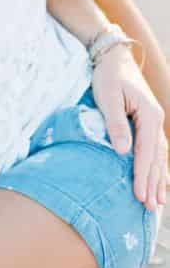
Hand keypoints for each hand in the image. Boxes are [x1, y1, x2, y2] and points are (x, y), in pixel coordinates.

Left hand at [93, 43, 167, 208]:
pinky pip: (155, 151)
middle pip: (156, 158)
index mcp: (149, 115)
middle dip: (153, 184)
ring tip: (158, 203)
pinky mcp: (147, 124)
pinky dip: (157, 168)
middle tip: (150, 208)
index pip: (146, 151)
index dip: (143, 175)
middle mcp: (156, 121)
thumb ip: (114, 124)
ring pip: (159, 157)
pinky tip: (158, 182)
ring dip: (158, 180)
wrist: (114, 58)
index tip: (140, 195)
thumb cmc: (108, 77)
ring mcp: (154, 123)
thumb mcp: (107, 97)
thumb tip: (122, 152)